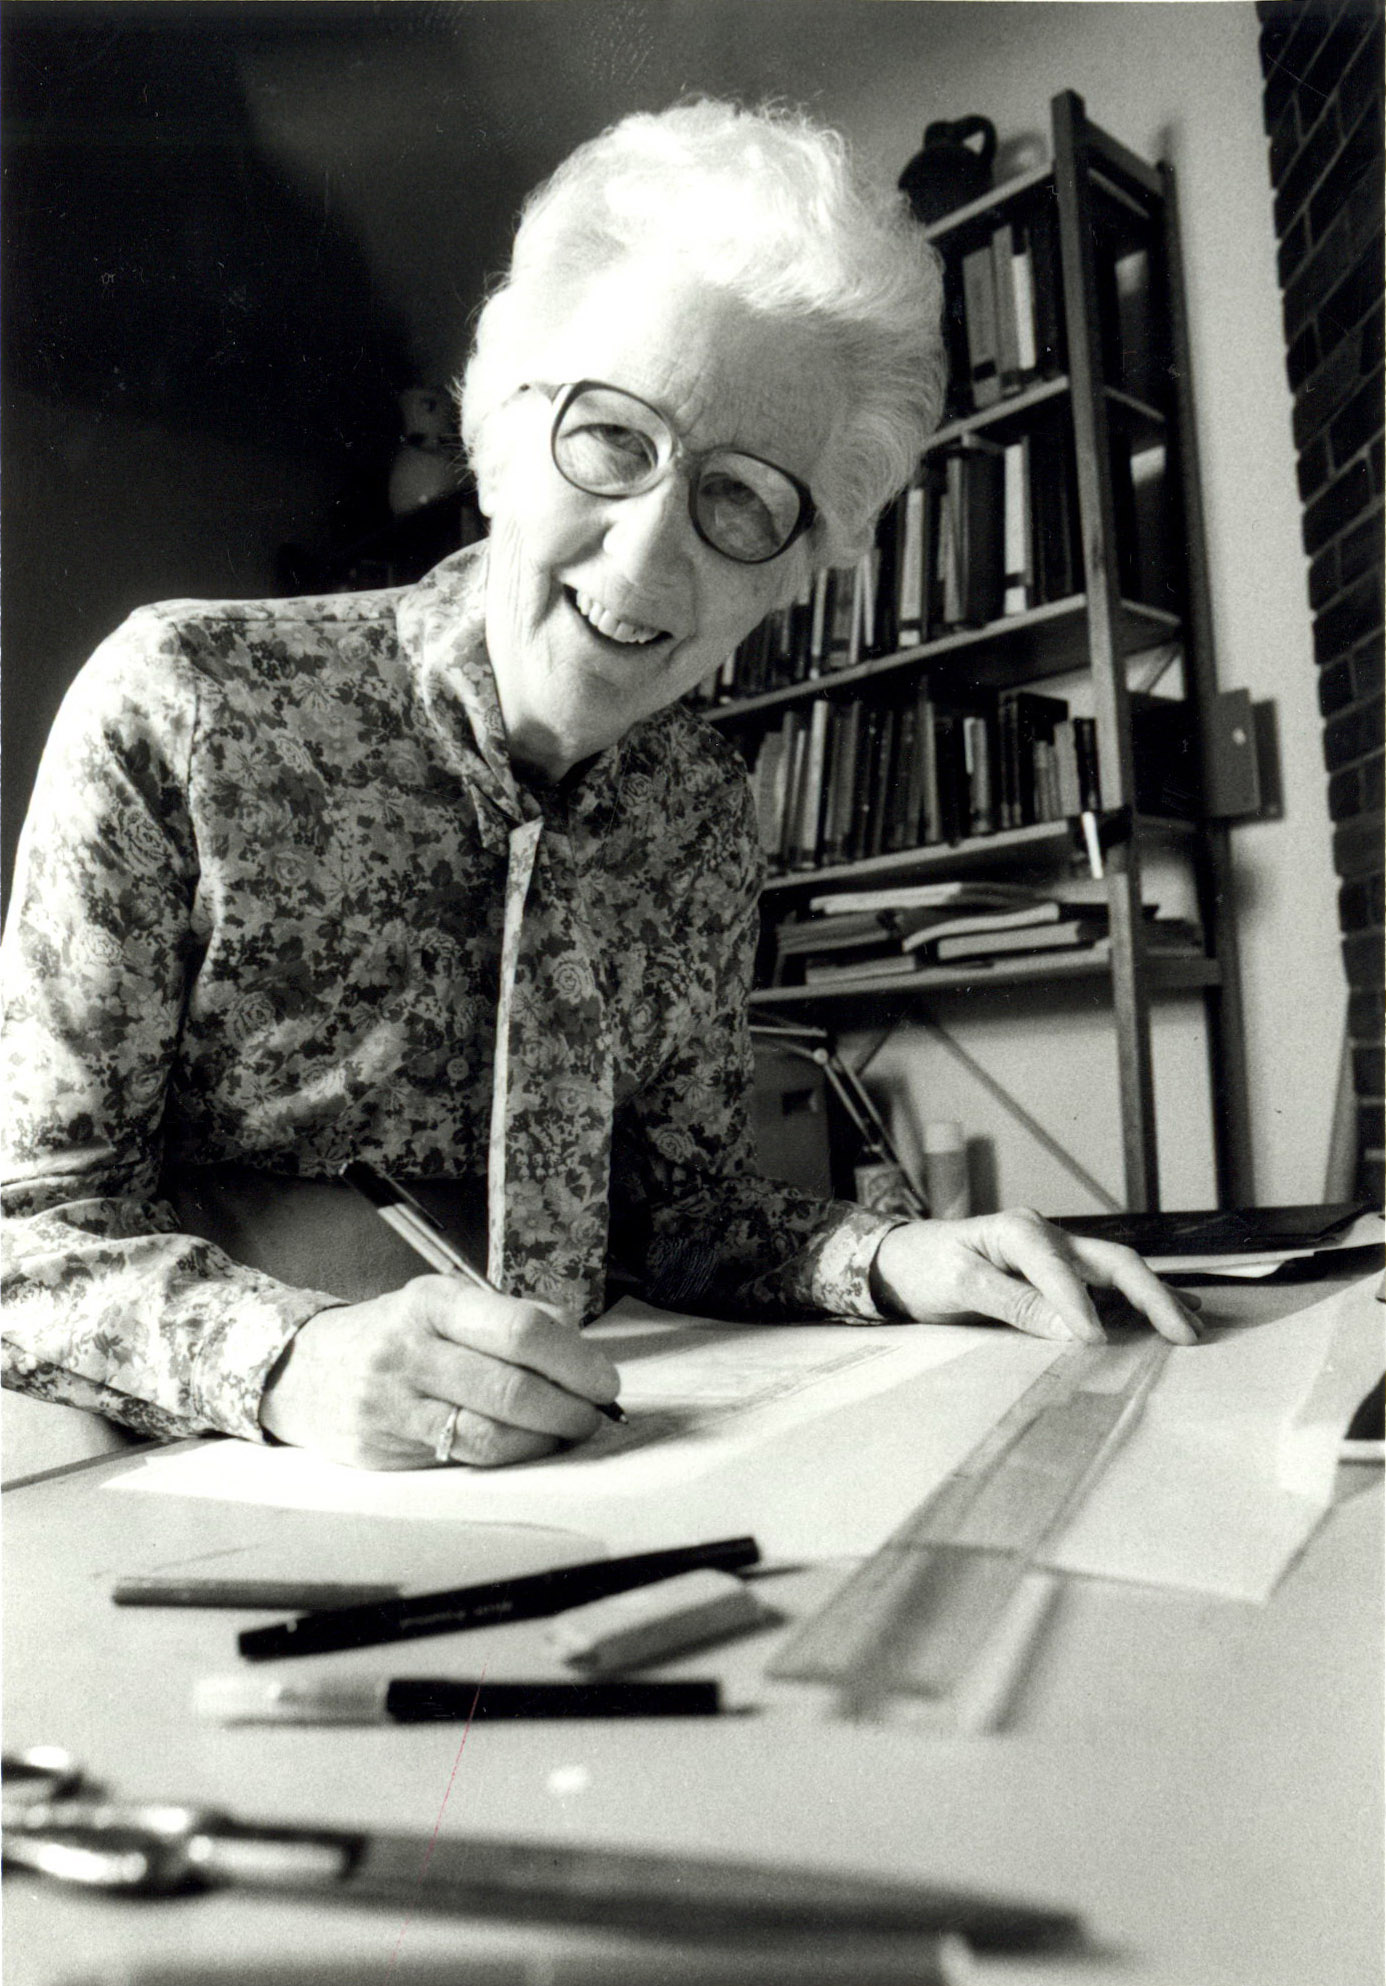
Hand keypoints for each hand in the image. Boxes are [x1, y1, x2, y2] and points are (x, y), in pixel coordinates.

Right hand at [259, 1276, 620, 1469]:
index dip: (573, 1360)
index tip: (604, 1380)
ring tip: (567, 1431)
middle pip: (511, 1388)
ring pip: (490, 1433)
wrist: (303, 1369)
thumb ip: (509, 1318)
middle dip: (569, 1407)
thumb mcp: (444, 1304)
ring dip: (545, 1438)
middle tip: (595, 1414)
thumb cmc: (396, 1334)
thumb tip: (575, 1342)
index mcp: (433, 1302)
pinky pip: (462, 1458)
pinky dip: (510, 1455)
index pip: (519, 1330)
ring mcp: (393, 1403)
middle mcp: (410, 1350)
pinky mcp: (384, 1449)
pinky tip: (528, 1446)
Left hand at [869, 1208, 1199, 1345]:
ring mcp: (1057, 1253)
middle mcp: (1046, 1235)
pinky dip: (1140, 1299)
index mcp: (1019, 1230)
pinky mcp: (1058, 1274)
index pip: (1060, 1268)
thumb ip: (1012, 1302)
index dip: (1079, 1306)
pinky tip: (1172, 1310)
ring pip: (1118, 1271)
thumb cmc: (924, 1268)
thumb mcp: (958, 1283)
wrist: (900, 1260)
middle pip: (1112, 1261)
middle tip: (1184, 1333)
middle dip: (1151, 1295)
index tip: (1096, 1342)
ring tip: (1193, 1324)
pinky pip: (1106, 1285)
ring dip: (1156, 1296)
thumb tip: (1071, 1328)